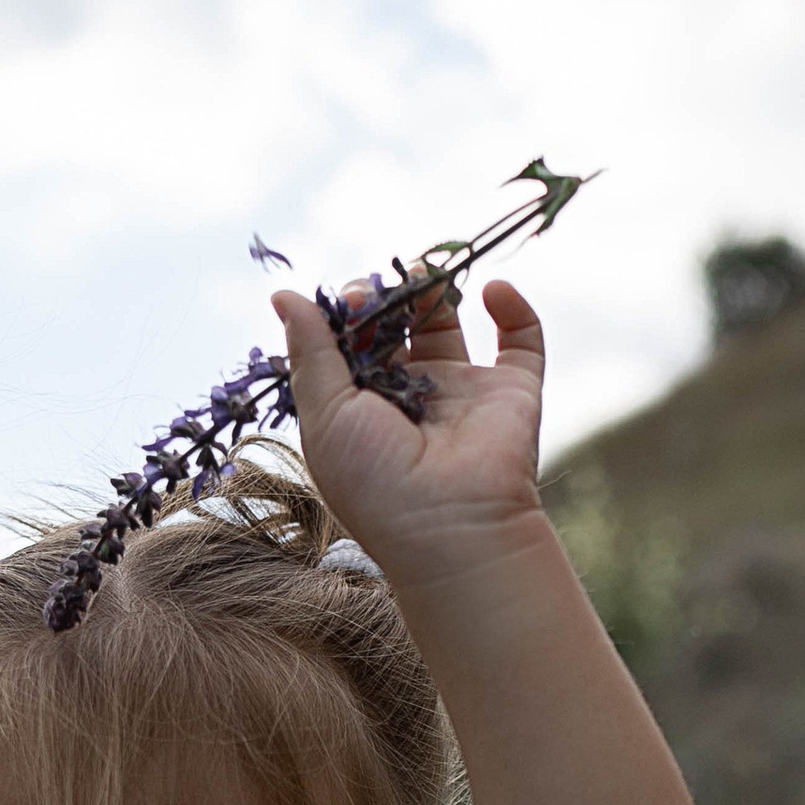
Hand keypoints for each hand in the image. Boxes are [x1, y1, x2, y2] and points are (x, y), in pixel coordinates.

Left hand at [272, 275, 545, 579]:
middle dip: (383, 296)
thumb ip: (310, 350)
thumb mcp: (324, 412)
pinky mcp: (512, 392)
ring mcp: (462, 392)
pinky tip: (492, 288)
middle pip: (394, 324)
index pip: (348, 341)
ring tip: (422, 276)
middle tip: (377, 291)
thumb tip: (282, 294)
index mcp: (360, 406)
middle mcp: (410, 396)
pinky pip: (521, 340)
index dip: (345, 312)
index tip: (346, 302)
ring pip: (447, 321)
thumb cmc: (375, 480)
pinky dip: (513, 307)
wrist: (451, 528)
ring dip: (433, 289)